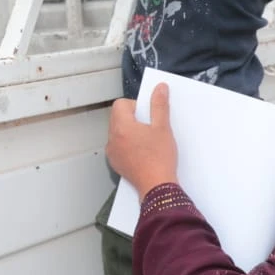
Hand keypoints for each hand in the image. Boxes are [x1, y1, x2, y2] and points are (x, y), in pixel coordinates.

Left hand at [106, 84, 177, 198]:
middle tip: (150, 127)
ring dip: (130, 132)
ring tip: (147, 141)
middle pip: (118, 117)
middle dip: (133, 118)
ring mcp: (112, 152)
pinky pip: (118, 146)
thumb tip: (159, 87)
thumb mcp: (163, 128)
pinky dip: (128, 145)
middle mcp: (112, 138)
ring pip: (118, 132)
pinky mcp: (115, 163)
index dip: (135, 105)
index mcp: (121, 127)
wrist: (157, 187)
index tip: (148, 115)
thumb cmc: (160, 157)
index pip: (120, 104)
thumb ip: (159, 105)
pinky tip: (142, 153)